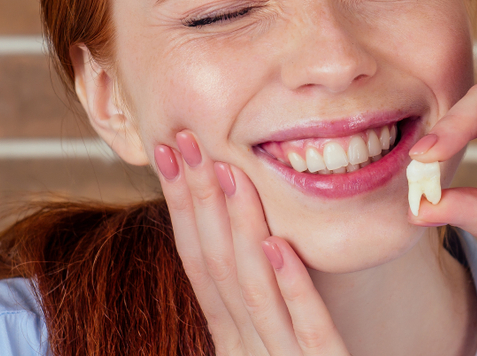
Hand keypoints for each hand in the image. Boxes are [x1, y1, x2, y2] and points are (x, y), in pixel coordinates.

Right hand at [155, 134, 349, 354]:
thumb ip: (248, 299)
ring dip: (239, 227)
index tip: (169, 153)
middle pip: (216, 266)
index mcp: (230, 337)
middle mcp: (245, 348)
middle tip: (183, 142)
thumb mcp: (265, 338)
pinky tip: (281, 245)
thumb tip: (232, 235)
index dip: (181, 205)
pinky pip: (307, 328)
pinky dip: (292, 286)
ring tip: (230, 173)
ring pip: (254, 288)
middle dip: (197, 200)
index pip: (198, 261)